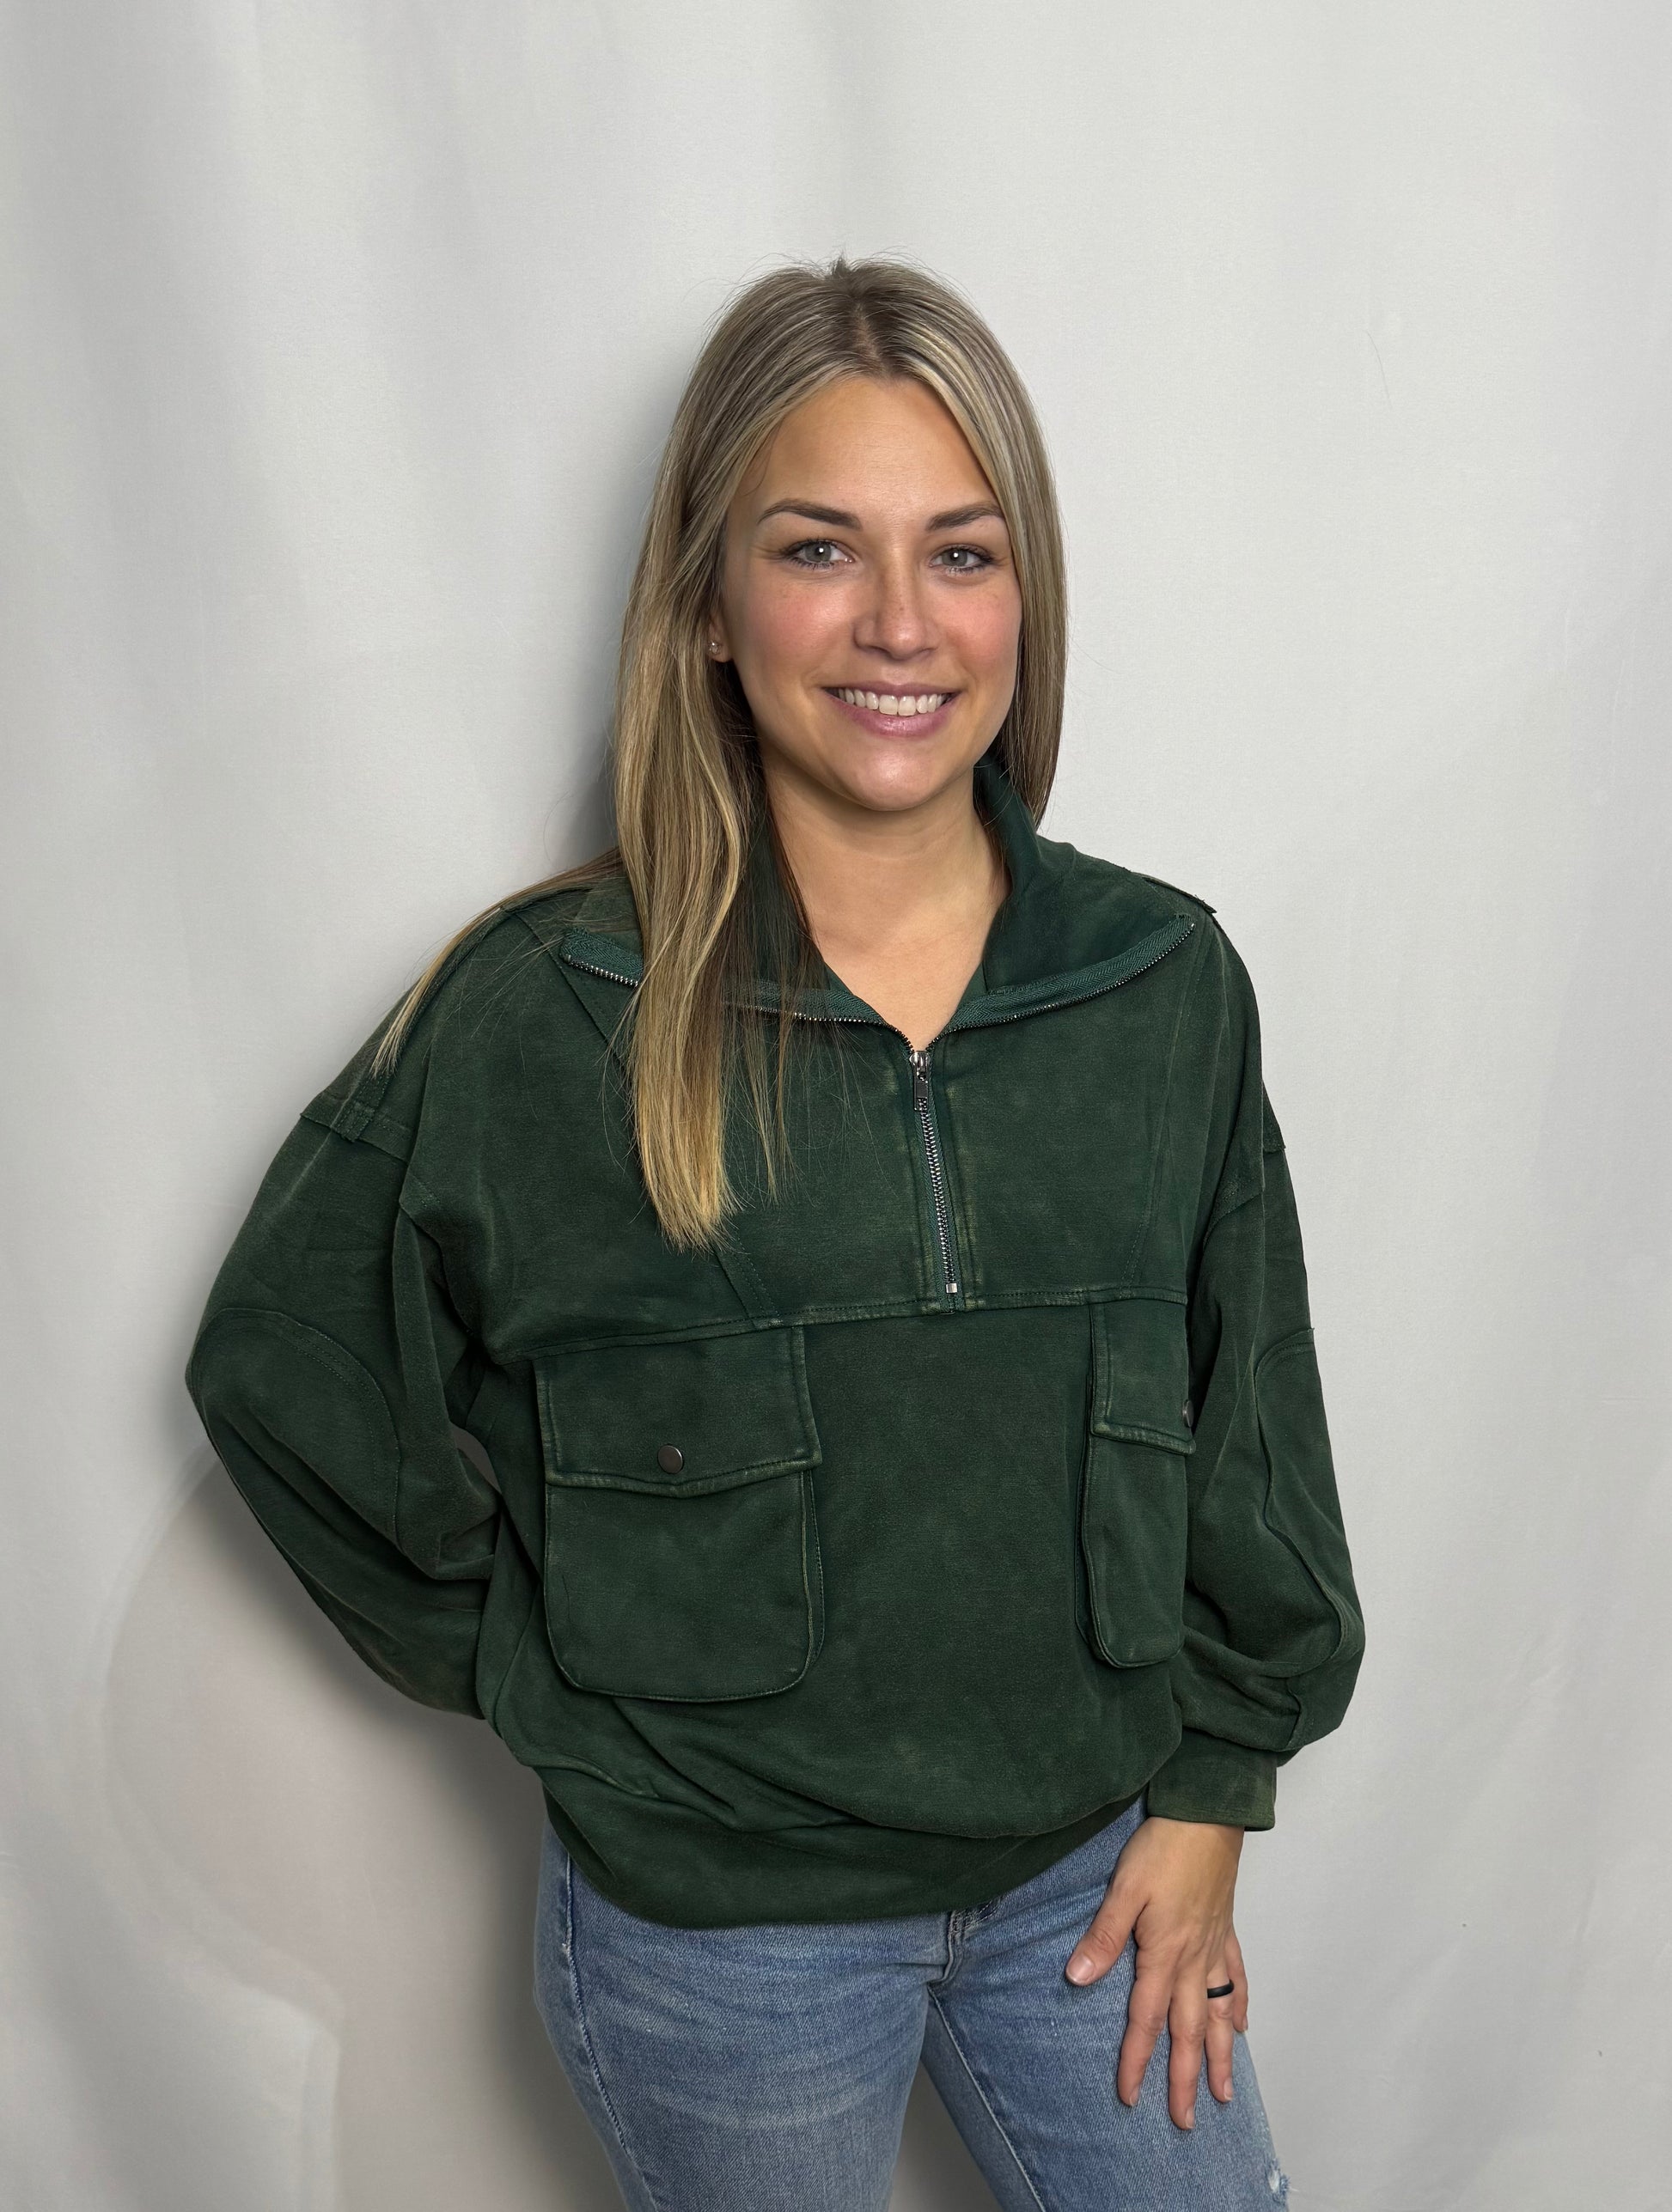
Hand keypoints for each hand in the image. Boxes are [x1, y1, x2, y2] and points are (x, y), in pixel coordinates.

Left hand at [1063, 1813, 1247, 2129]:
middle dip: (1185, 2079)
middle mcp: (1194, 1960)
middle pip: (1189, 2031)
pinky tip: (1242, 2025)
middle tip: (1186, 2121)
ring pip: (1221, 2014)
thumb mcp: (1124, 1889)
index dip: (1137, 2061)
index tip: (1131, 2097)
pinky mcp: (1226, 1929)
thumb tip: (1077, 1979)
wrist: (1207, 1815)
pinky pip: (1236, 1978)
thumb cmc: (1163, 1848)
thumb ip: (1103, 1937)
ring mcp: (1214, 1947)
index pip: (1146, 2020)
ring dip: (1222, 2057)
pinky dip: (1239, 2005)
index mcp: (1164, 1955)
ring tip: (1225, 2094)